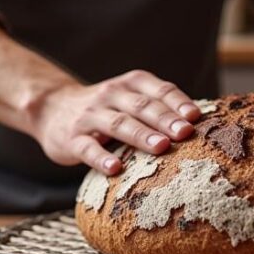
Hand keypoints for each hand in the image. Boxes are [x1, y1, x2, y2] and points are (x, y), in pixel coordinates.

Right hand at [32, 70, 201, 174]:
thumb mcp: (131, 99)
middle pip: (142, 106)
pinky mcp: (72, 138)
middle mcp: (111, 95)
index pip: (159, 90)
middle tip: (185, 133)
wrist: (51, 109)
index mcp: (131, 84)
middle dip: (165, 119)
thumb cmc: (107, 109)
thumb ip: (159, 106)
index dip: (178, 102)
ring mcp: (90, 116)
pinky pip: (88, 148)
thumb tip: (202, 125)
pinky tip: (116, 169)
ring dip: (141, 135)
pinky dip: (102, 157)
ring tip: (161, 147)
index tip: (196, 117)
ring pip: (118, 124)